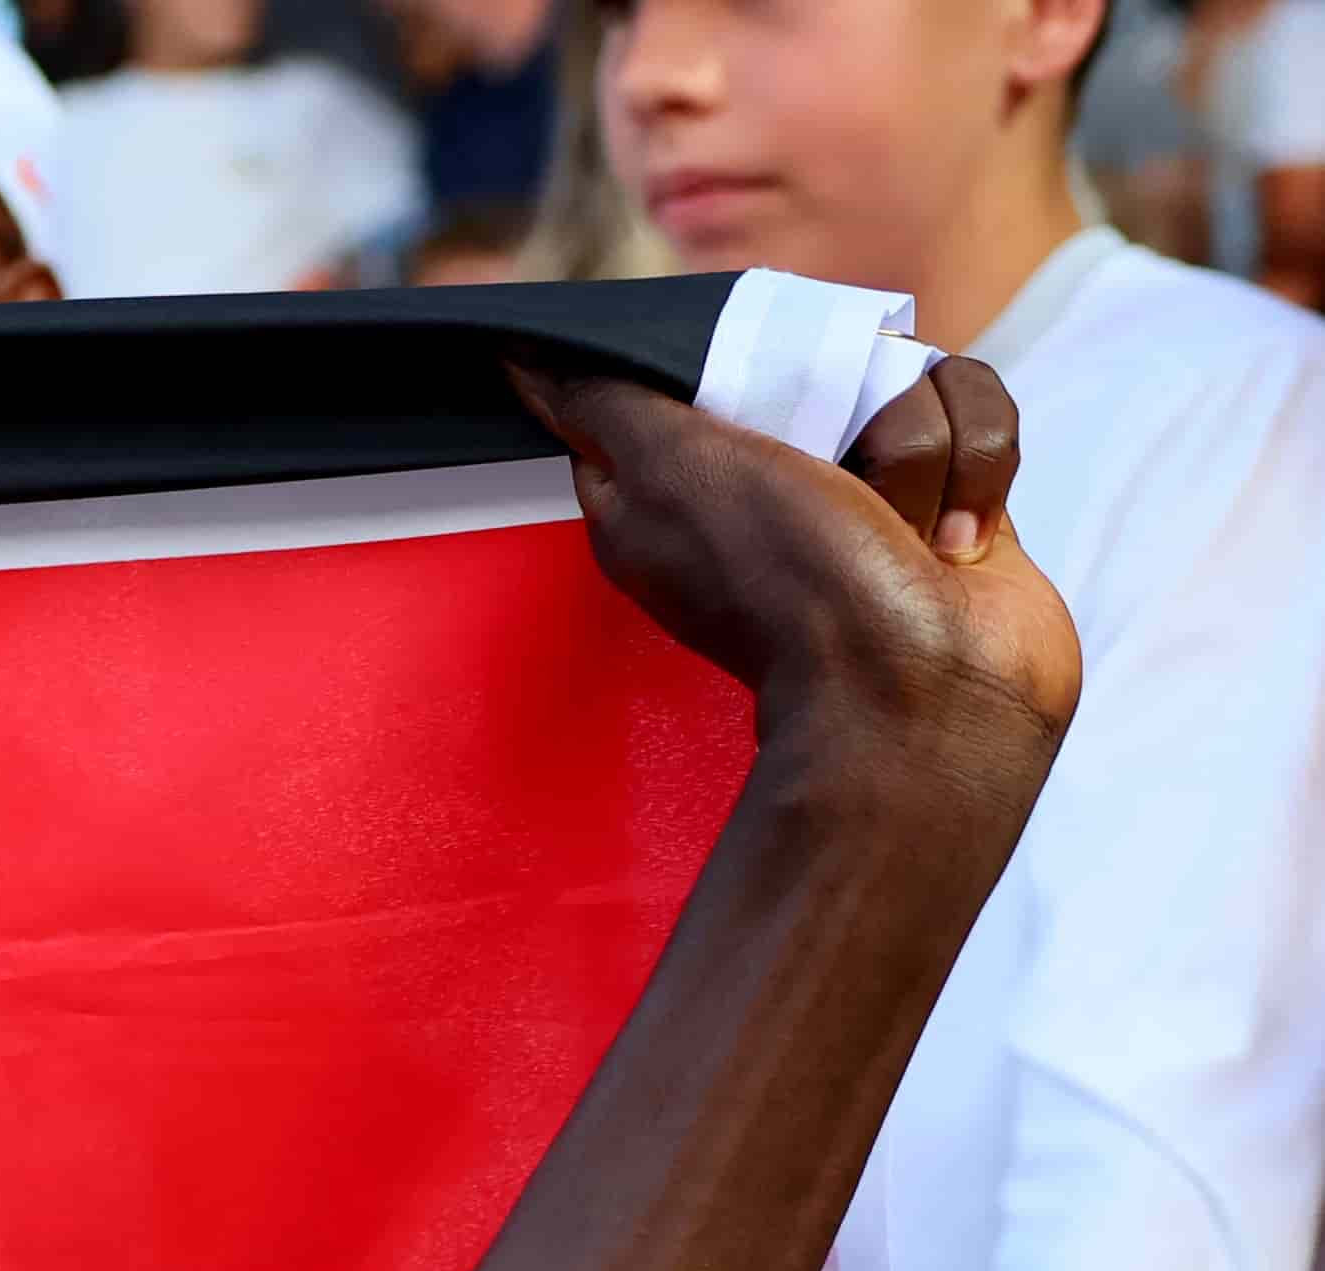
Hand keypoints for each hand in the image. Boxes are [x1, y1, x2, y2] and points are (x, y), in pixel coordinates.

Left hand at [516, 359, 1076, 777]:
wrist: (925, 691)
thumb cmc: (791, 587)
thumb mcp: (669, 473)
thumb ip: (600, 403)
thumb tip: (521, 356)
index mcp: (674, 481)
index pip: (690, 368)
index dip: (720, 358)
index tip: (746, 380)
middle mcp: (766, 480)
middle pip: (822, 349)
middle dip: (849, 394)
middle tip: (837, 470)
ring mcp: (863, 489)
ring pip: (912, 377)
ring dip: (919, 452)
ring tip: (902, 531)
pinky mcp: (946, 498)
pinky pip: (979, 420)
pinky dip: (975, 477)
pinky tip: (952, 545)